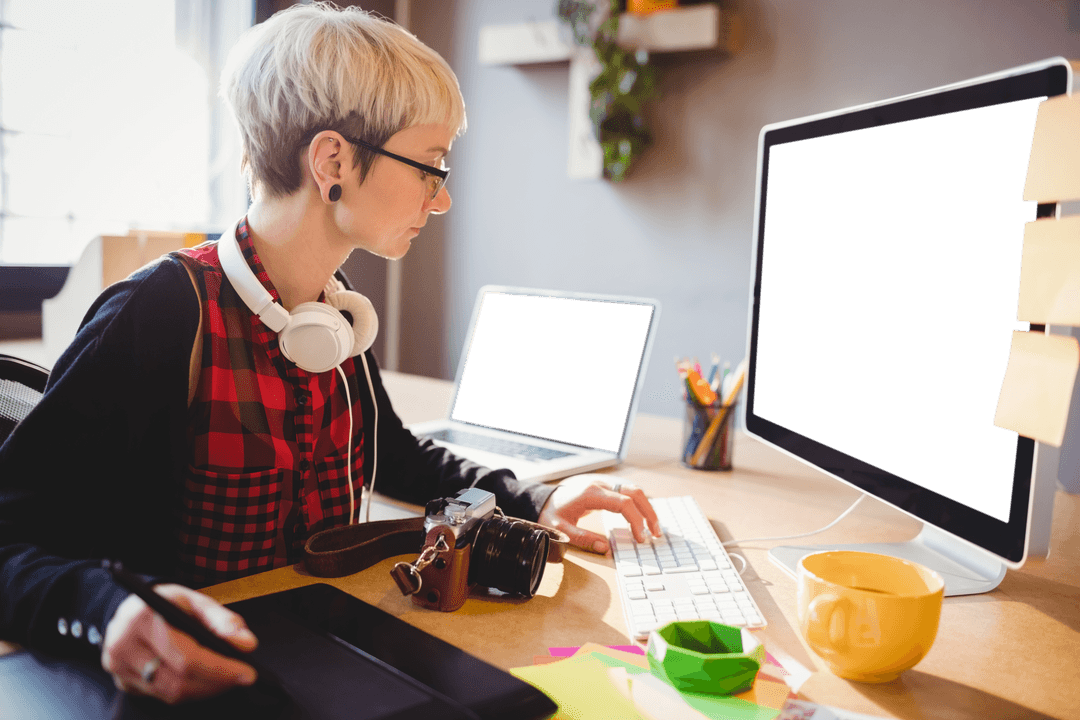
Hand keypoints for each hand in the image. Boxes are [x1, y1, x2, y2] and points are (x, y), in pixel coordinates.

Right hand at [101, 583, 257, 703]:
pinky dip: (188, 691)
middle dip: (217, 682)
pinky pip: (162, 696)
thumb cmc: (168, 603)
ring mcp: (120, 668)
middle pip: (179, 681)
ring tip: (225, 677)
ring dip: (205, 689)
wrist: (131, 609)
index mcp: (143, 618)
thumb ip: (222, 620)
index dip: (220, 669)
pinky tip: (202, 679)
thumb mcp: (196, 600)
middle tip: (241, 676)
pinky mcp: (123, 682)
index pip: (186, 657)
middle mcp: (124, 646)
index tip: (247, 672)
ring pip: (171, 694)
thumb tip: (247, 644)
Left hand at [538, 474, 661, 553]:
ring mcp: (604, 482)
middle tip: (656, 533)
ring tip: (653, 528)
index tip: (640, 538)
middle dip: (649, 513)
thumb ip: (583, 538)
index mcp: (591, 493)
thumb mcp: (562, 529)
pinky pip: (628, 491)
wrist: (545, 498)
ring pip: (634, 489)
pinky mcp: (606, 486)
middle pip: (635, 492)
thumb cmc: (553, 512)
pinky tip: (643, 517)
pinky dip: (639, 503)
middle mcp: (601, 484)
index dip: (636, 521)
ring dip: (646, 507)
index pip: (624, 503)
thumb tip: (605, 548)